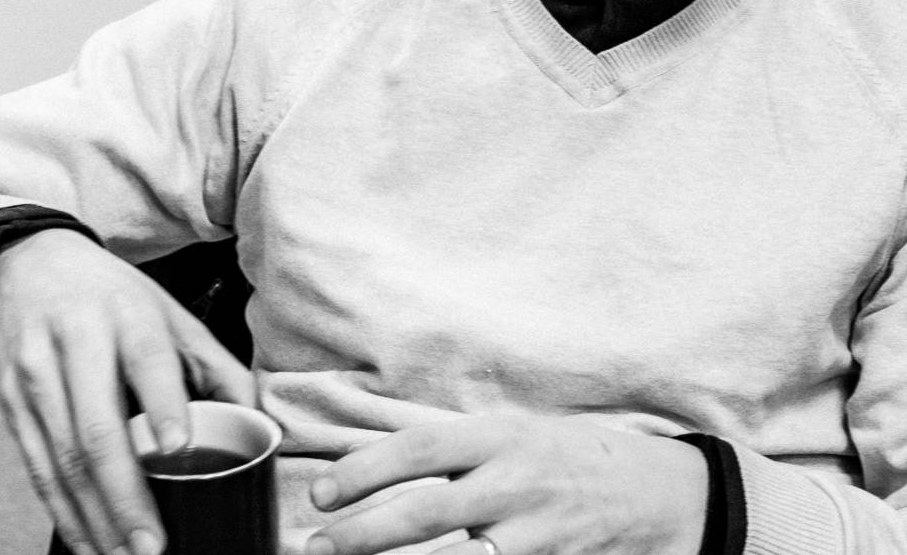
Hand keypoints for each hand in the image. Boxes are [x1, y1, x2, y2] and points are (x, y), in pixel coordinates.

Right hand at [0, 229, 255, 554]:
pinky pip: (35, 468)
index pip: (147, 360)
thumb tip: (257, 421)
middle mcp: (76, 343)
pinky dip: (62, 513)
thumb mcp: (170, 313)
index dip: (163, 404)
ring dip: (94, 519)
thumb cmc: (114, 297)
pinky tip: (86, 542)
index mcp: (128, 315)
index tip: (179, 447)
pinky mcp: (8, 402)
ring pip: (61, 460)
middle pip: (97, 427)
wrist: (27, 266)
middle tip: (153, 545)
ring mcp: (35, 375)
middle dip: (125, 495)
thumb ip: (214, 365)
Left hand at [308, 414, 707, 554]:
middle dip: (360, 535)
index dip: (363, 472)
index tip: (321, 494)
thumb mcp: (516, 433)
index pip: (417, 450)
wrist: (660, 494)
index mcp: (500, 437)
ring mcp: (534, 535)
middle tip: (317, 547)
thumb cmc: (574, 457)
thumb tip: (384, 459)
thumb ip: (459, 450)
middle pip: (423, 514)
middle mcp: (513, 484)